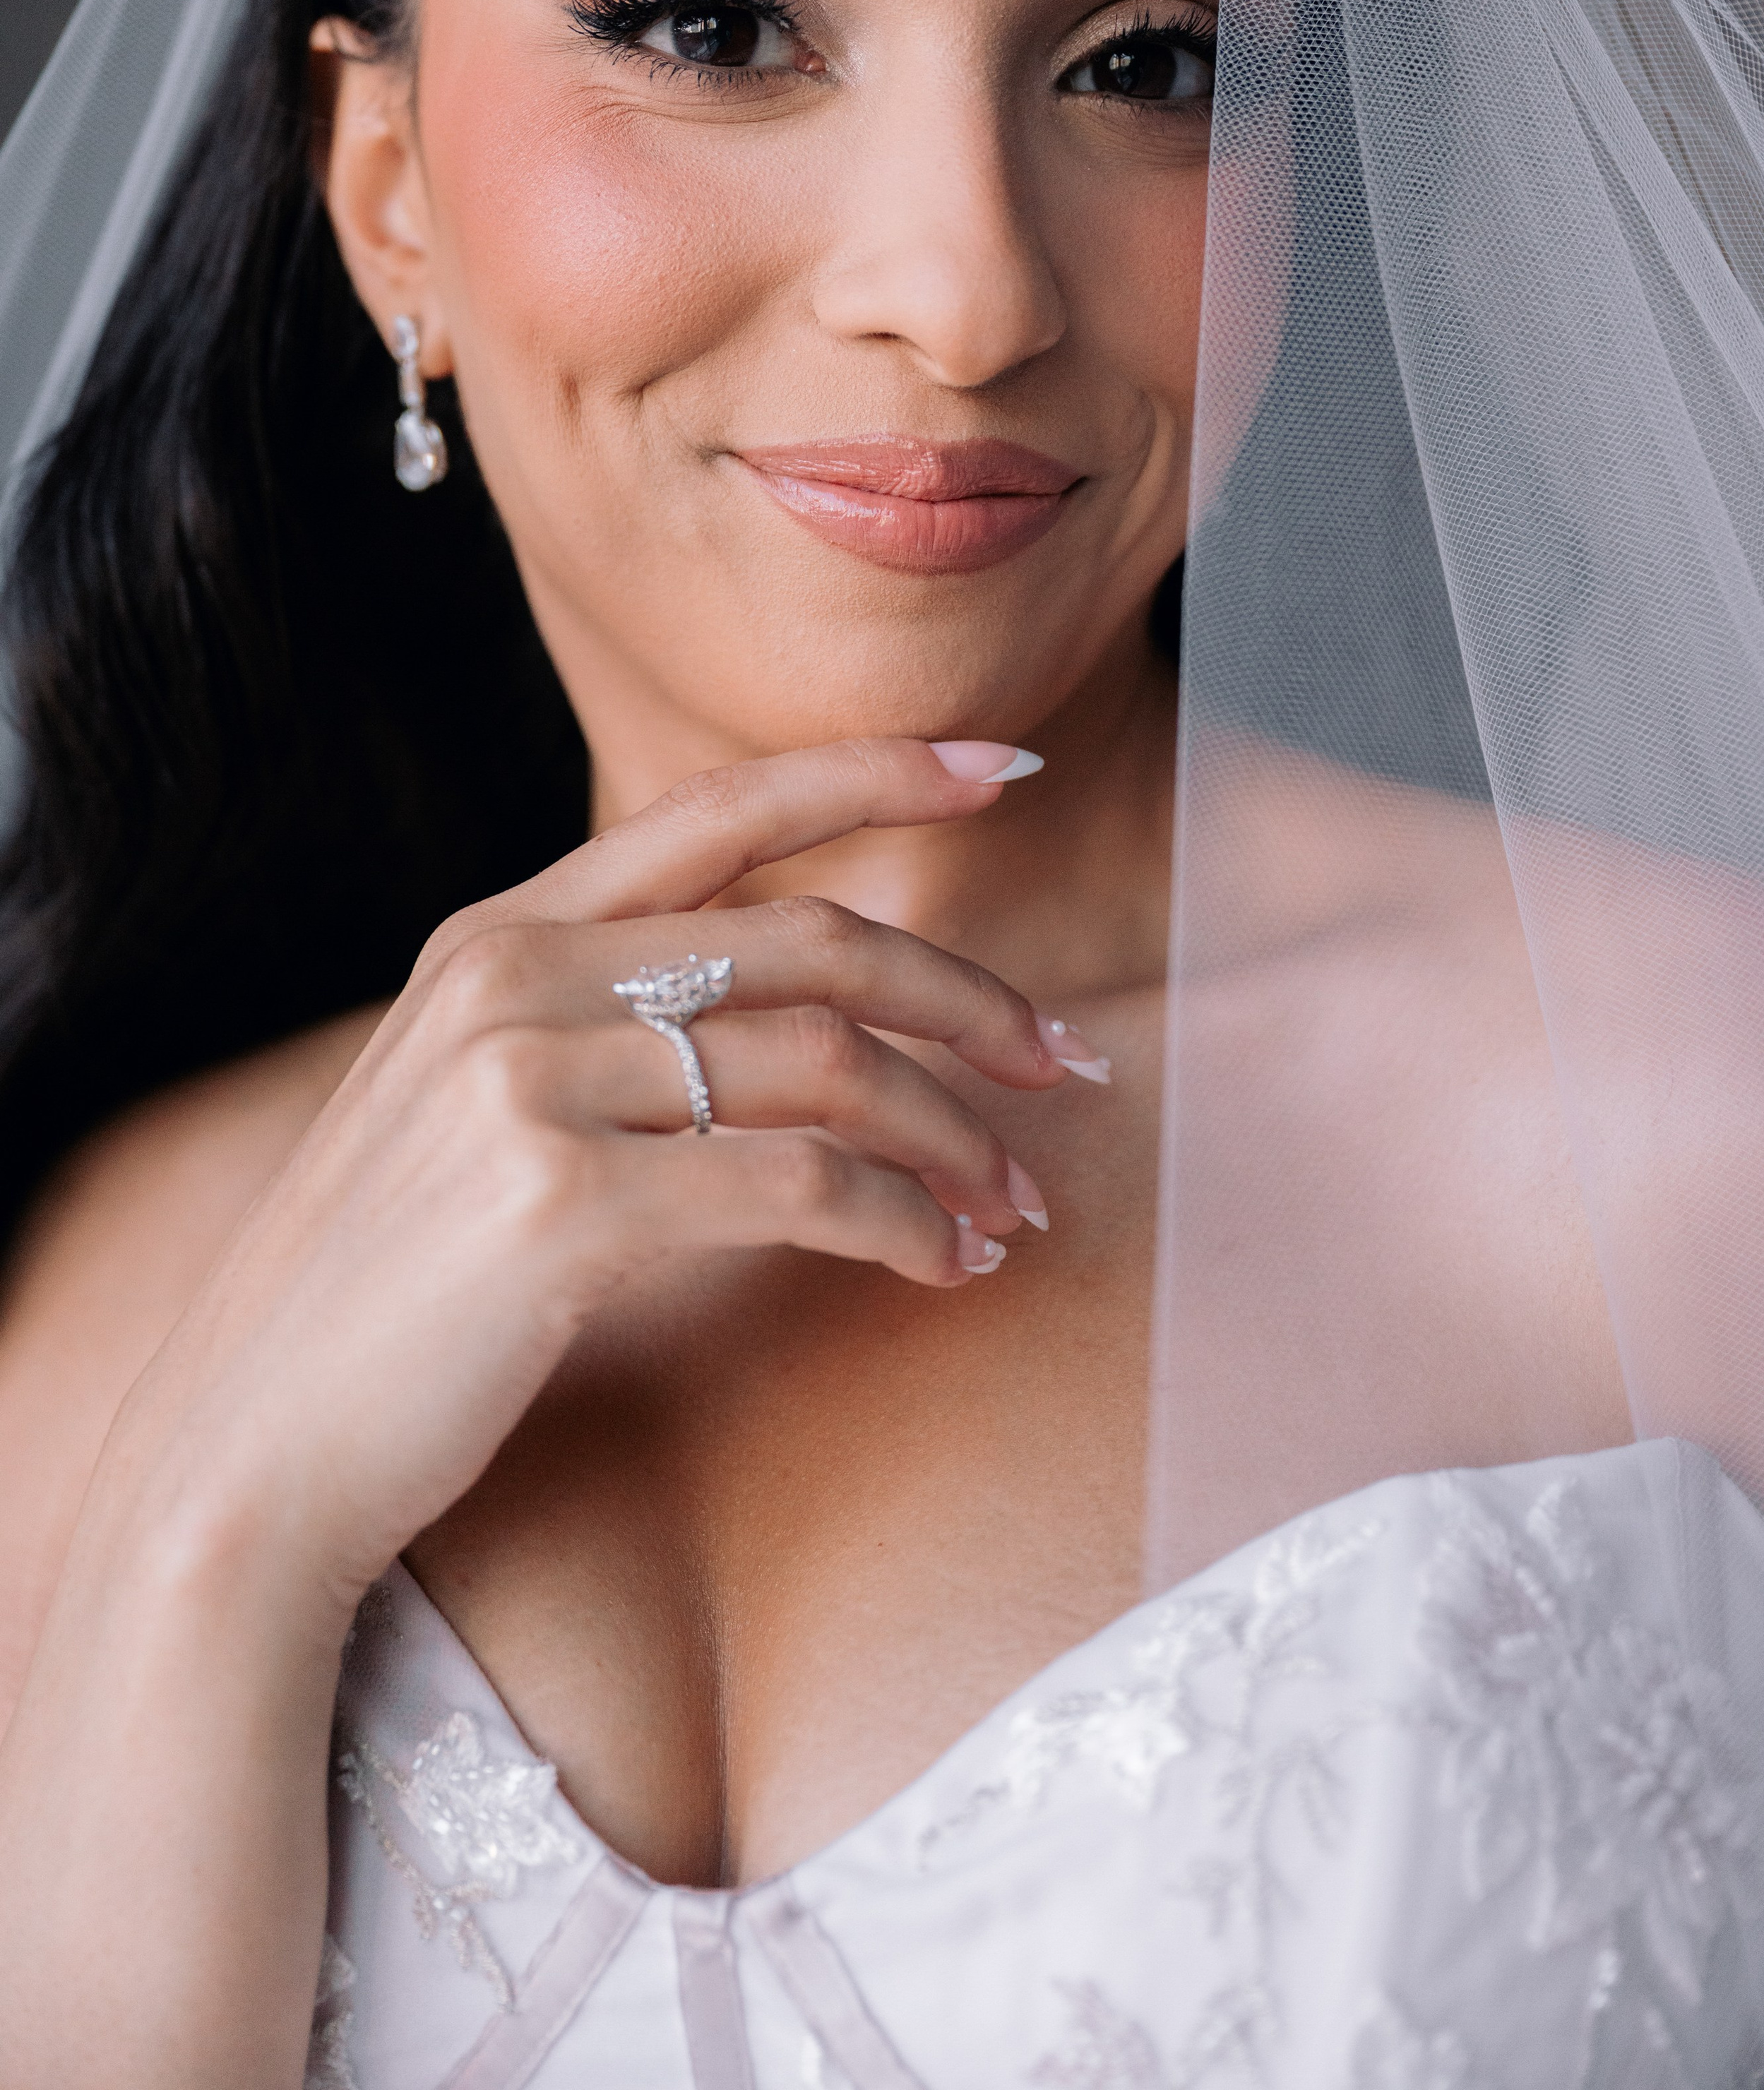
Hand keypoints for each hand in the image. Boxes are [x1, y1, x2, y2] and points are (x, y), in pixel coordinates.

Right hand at [107, 737, 1067, 1625]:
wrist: (249, 1450)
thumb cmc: (390, 1293)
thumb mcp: (474, 1103)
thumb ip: (601, 1021)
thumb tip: (800, 1014)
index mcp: (497, 933)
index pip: (724, 807)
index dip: (879, 773)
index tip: (1007, 763)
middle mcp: (511, 977)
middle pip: (813, 941)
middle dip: (967, 999)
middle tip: (1063, 1065)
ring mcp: (528, 1081)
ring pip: (829, 1065)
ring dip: (955, 1138)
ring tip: (1014, 1204)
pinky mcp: (560, 1202)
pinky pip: (803, 1188)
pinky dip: (905, 1224)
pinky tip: (944, 1264)